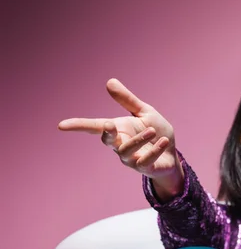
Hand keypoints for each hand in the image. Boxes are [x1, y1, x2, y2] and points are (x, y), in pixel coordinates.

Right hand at [57, 78, 183, 197]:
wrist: (172, 154)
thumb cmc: (156, 132)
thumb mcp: (144, 112)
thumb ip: (127, 100)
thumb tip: (109, 81)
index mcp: (118, 129)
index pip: (94, 126)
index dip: (78, 125)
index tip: (61, 125)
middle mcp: (120, 144)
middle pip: (107, 140)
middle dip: (107, 133)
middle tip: (110, 124)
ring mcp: (130, 158)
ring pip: (126, 150)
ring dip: (139, 140)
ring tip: (152, 130)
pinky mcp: (144, 167)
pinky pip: (145, 160)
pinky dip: (155, 150)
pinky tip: (164, 141)